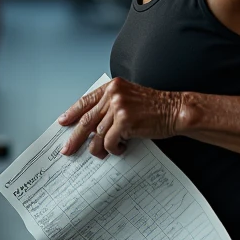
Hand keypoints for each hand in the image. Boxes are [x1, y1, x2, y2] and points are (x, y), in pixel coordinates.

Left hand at [58, 78, 181, 158]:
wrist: (176, 110)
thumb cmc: (156, 107)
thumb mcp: (130, 99)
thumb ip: (111, 106)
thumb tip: (93, 127)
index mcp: (113, 87)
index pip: (87, 100)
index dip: (73, 112)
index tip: (63, 122)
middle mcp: (113, 94)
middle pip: (87, 119)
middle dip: (76, 137)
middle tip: (67, 149)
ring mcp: (118, 106)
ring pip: (98, 134)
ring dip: (100, 148)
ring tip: (105, 153)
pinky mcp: (124, 120)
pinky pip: (109, 142)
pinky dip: (113, 149)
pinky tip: (121, 148)